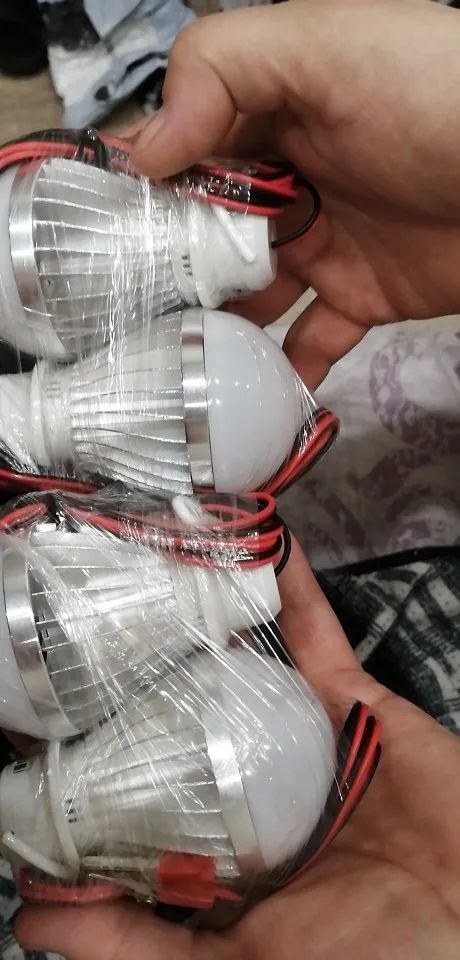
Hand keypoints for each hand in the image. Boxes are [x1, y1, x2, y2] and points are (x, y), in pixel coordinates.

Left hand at [16, 541, 459, 959]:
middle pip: (184, 721)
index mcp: (222, 855)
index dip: (92, 770)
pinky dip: (291, 590)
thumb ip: (142, 946)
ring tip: (157, 573)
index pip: (139, 803)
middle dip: (140, 681)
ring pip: (240, 667)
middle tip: (86, 636)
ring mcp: (302, 739)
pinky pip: (315, 636)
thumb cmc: (381, 955)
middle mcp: (254, 789)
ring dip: (205, 620)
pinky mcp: (352, 701)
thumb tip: (34, 923)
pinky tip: (262, 546)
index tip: (42, 734)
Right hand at [129, 0, 459, 386]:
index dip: (139, 195)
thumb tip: (144, 152)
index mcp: (266, 116)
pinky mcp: (363, 297)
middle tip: (126, 320)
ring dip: (212, 328)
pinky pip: (311, 340)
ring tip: (173, 364)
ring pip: (248, 298)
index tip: (99, 244)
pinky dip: (283, 368)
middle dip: (165, 275)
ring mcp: (323, 244)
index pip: (180, 154)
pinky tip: (250, 390)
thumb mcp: (321, 44)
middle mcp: (286, 182)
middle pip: (205, 236)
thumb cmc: (433, 94)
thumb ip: (221, 70)